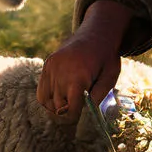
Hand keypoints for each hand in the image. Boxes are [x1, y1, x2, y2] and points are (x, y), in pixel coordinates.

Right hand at [36, 0, 130, 120]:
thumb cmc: (106, 57)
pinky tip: (58, 99)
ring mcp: (51, 68)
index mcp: (78, 77)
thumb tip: (86, 112)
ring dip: (55, 108)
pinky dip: (47, 99)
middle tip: (74, 115)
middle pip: (57, 107)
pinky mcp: (47, 65)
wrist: (96, 33)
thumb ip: (99, 96)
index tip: (79, 119)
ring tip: (65, 108)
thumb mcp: (110, 77)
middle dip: (66, 114)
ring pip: (46, 101)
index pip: (70, 109)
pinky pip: (41, 90)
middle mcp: (61, 73)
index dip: (75, 117)